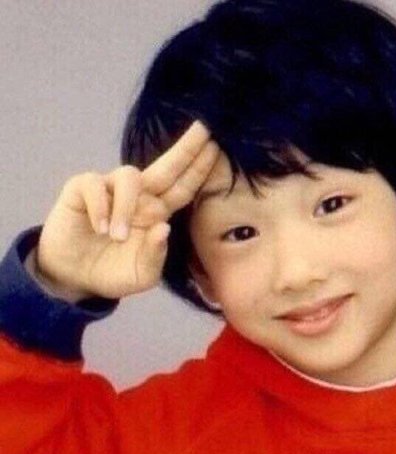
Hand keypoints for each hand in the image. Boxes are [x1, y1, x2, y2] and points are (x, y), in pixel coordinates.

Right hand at [36, 120, 219, 299]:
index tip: (216, 147)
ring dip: (126, 206)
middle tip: (203, 129)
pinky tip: (99, 229)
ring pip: (129, 176)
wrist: (74, 278)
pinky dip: (100, 208)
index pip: (182, 188)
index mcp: (156, 213)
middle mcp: (138, 197)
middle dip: (185, 149)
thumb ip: (155, 256)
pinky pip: (94, 185)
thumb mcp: (141, 274)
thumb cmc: (113, 272)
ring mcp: (110, 190)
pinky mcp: (82, 190)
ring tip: (118, 236)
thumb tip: (164, 227)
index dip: (198, 170)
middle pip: (166, 167)